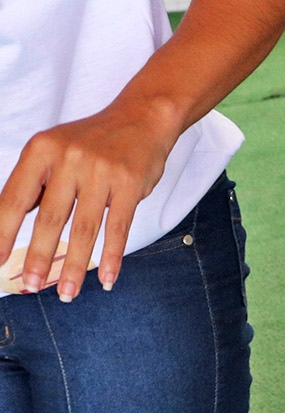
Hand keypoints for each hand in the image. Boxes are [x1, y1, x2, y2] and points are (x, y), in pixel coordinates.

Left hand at [0, 98, 182, 298]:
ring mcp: (102, 171)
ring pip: (85, 228)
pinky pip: (119, 228)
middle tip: (31, 285)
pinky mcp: (131, 184)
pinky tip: (108, 280)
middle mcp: (69, 158)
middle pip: (50, 218)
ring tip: (68, 293)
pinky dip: (113, 257)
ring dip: (75, 266)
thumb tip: (8, 224)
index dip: (2, 233)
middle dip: (39, 257)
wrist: (142, 118)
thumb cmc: (92, 142)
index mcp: (40, 150)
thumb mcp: (55, 152)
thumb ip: (35, 185)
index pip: (14, 198)